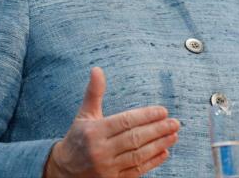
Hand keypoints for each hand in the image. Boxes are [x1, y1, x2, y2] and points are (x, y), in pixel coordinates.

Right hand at [44, 67, 179, 177]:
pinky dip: (152, 162)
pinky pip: (136, 171)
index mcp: (94, 132)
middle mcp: (100, 150)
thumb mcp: (84, 115)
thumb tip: (97, 69)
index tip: (163, 111)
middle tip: (175, 122)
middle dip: (158, 130)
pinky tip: (164, 153)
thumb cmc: (77, 138)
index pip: (125, 121)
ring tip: (174, 135)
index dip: (146, 116)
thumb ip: (94, 93)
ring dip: (159, 145)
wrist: (63, 171)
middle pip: (134, 138)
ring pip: (138, 155)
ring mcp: (107, 168)